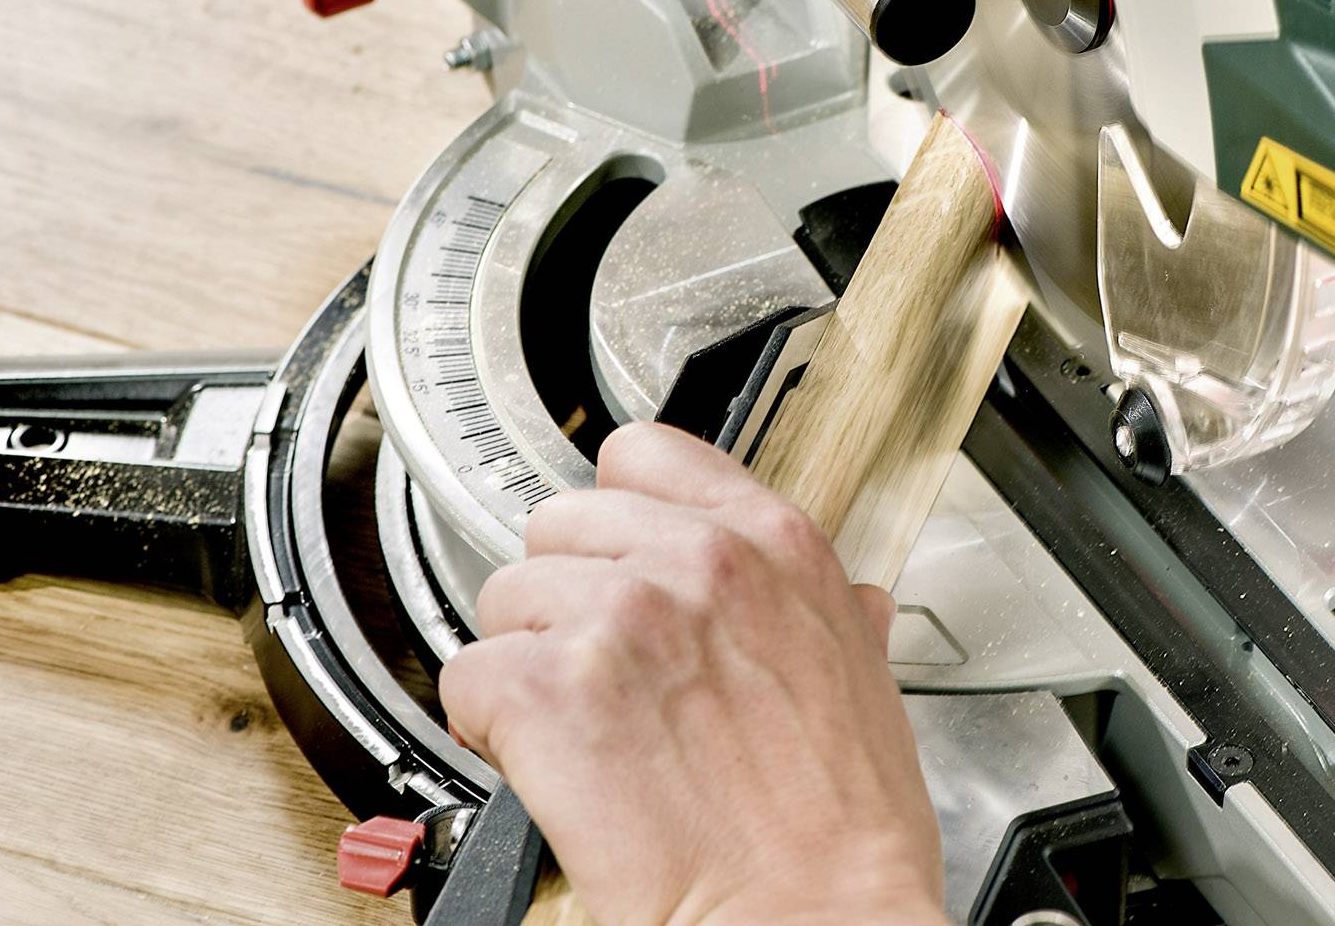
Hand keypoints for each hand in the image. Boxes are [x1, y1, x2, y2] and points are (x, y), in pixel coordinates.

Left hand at [438, 423, 943, 925]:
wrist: (808, 914)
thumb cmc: (843, 824)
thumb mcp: (867, 678)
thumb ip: (830, 612)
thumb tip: (846, 602)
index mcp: (773, 542)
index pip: (643, 454)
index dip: (615, 514)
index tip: (611, 559)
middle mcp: (694, 559)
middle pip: (558, 524)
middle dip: (564, 596)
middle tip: (597, 669)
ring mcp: (619, 615)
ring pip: (503, 598)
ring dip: (525, 661)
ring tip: (579, 726)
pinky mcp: (549, 688)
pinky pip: (466, 675)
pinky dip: (487, 724)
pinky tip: (542, 760)